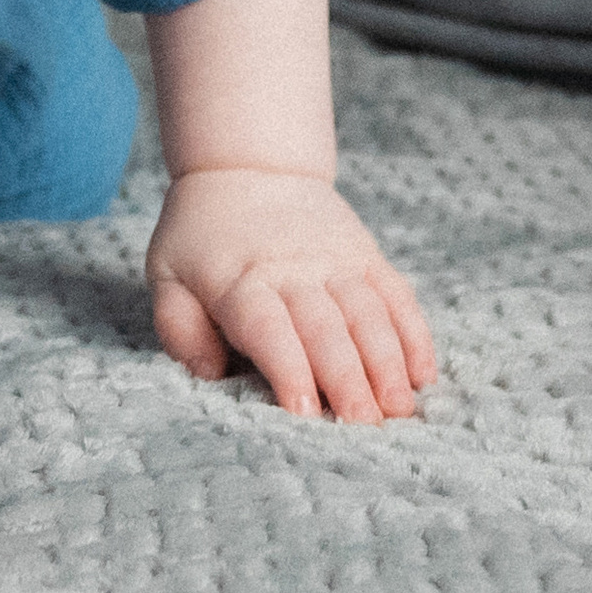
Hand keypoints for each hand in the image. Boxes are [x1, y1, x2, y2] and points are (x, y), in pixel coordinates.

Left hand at [147, 166, 437, 421]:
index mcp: (241, 282)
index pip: (269, 330)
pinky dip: (414, 335)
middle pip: (327, 330)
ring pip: (369, 315)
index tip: (305, 413)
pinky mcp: (366, 256)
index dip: (289, 371)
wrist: (247, 165)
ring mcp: (336, 262)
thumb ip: (178, 326)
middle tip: (364, 427)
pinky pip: (397, 296)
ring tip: (399, 409)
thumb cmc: (200, 235)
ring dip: (388, 364)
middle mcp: (294, 272)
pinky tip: (424, 374)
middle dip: (348, 382)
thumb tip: (208, 373)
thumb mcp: (167, 273)